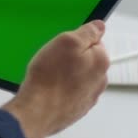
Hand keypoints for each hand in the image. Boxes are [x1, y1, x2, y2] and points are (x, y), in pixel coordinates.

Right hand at [3, 20, 108, 137]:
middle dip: (72, 59)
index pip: (95, 42)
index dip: (77, 42)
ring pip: (78, 78)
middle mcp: (99, 81)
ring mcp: (88, 97)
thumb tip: (99, 27)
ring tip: (48, 76)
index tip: (64, 46)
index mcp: (101, 61)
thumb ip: (87, 32)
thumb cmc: (49, 77)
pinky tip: (48, 90)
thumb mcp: (66, 42)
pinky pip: (70, 93)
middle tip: (53, 60)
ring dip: (66, 76)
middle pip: (87, 61)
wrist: (36, 111)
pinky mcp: (76, 109)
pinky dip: (61, 90)